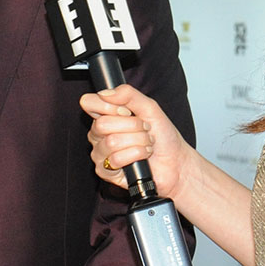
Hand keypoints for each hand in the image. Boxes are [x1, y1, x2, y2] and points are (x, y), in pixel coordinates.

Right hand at [81, 84, 193, 201]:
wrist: (175, 161)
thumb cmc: (163, 135)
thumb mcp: (150, 107)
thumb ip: (129, 95)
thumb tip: (106, 93)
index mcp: (106, 115)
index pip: (89, 103)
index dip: (108, 106)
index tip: (127, 112)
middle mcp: (99, 134)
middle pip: (102, 124)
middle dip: (132, 126)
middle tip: (144, 129)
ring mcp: (101, 153)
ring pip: (111, 142)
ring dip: (138, 141)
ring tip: (147, 143)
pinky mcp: (106, 171)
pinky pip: (115, 159)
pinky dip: (136, 155)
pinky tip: (142, 156)